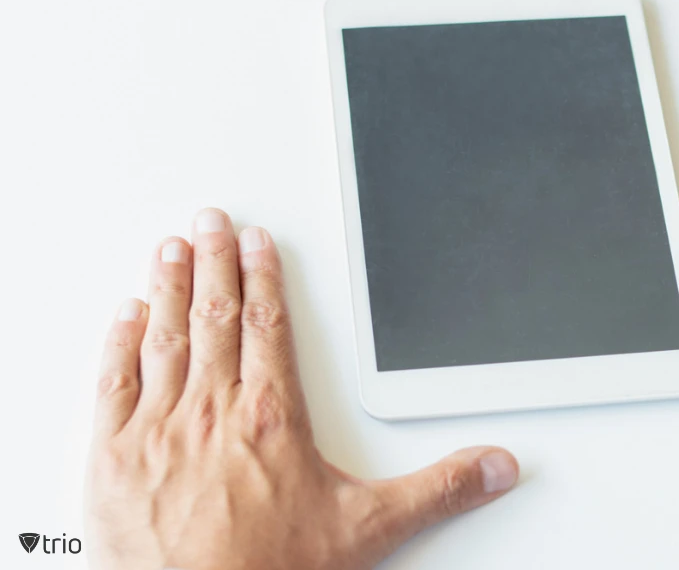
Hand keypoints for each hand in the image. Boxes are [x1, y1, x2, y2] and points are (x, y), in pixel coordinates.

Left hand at [86, 209, 518, 568]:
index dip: (262, 277)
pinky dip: (119, 344)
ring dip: (168, 288)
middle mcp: (213, 411)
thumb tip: (492, 467)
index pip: (268, 326)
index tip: (258, 244)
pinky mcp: (114, 458)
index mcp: (272, 417)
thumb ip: (437, 490)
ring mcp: (158, 430)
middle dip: (214, 262)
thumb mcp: (369, 529)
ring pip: (165, 338)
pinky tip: (124, 316)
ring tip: (171, 249)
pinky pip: (115, 384)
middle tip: (211, 222)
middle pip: (215, 317)